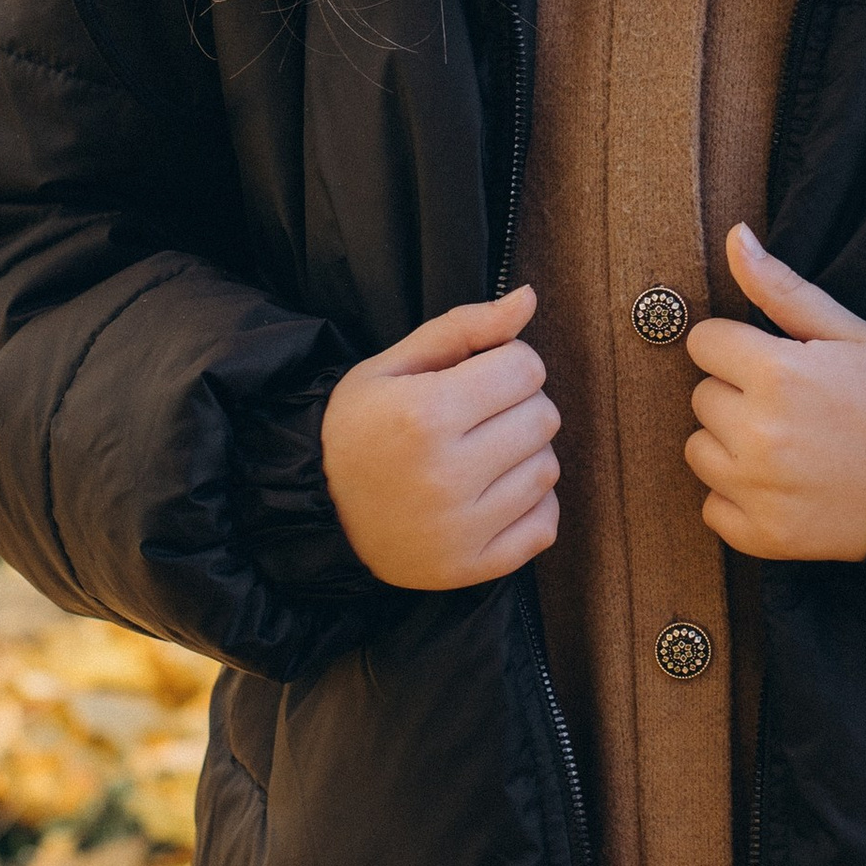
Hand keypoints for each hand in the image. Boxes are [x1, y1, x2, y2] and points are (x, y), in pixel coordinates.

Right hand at [320, 287, 558, 591]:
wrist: (317, 509)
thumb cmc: (358, 428)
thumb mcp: (395, 365)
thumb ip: (465, 327)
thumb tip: (529, 297)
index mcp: (425, 415)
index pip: (526, 367)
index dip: (506, 363)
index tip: (477, 376)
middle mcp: (446, 475)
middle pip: (543, 417)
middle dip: (518, 405)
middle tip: (477, 416)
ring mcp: (460, 529)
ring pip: (548, 470)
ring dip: (525, 455)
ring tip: (480, 455)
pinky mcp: (471, 567)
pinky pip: (545, 525)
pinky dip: (530, 507)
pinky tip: (491, 494)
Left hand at [684, 226, 865, 563]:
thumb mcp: (849, 331)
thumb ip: (781, 287)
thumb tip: (735, 238)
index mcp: (775, 372)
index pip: (703, 342)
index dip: (737, 348)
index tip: (772, 362)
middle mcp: (756, 432)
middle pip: (701, 397)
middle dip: (736, 396)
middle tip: (791, 407)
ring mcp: (756, 489)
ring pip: (699, 451)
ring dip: (730, 446)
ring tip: (786, 446)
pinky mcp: (761, 535)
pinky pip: (712, 506)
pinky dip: (739, 499)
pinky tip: (782, 486)